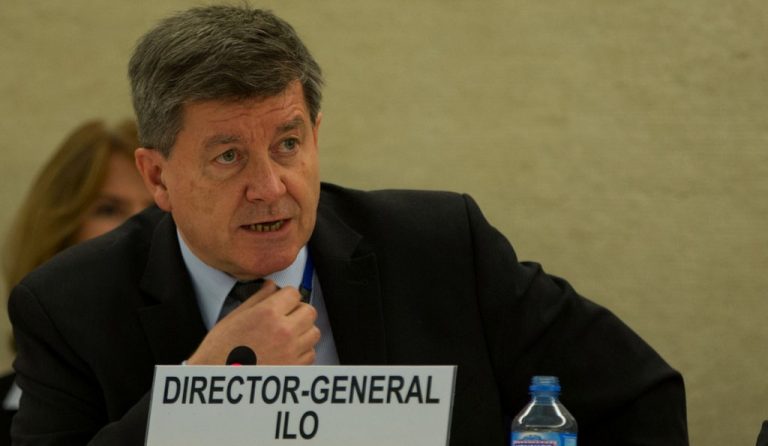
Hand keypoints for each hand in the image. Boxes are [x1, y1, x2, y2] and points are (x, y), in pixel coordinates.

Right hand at [187, 280, 319, 364]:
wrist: (217, 379)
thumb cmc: (220, 351)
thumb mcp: (233, 318)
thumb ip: (257, 299)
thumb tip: (270, 287)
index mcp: (267, 314)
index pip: (294, 294)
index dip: (287, 296)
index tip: (283, 301)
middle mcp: (283, 331)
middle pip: (309, 311)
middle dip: (299, 311)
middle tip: (287, 317)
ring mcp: (291, 351)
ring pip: (314, 332)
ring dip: (303, 331)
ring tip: (287, 335)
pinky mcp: (294, 368)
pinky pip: (311, 353)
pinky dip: (302, 351)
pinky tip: (287, 351)